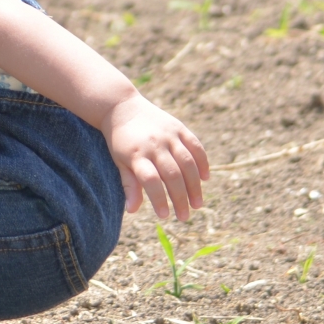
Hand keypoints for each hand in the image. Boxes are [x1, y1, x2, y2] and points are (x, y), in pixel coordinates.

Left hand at [106, 95, 208, 220]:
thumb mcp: (118, 161)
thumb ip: (128, 184)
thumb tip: (132, 210)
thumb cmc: (119, 140)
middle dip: (180, 199)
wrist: (121, 107)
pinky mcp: (179, 127)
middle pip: (172, 175)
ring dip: (195, 186)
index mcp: (136, 155)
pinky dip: (202, 162)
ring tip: (197, 204)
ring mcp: (168, 135)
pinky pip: (195, 146)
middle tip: (184, 217)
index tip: (164, 216)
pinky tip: (205, 178)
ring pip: (187, 163)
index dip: (159, 199)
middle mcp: (154, 145)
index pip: (151, 181)